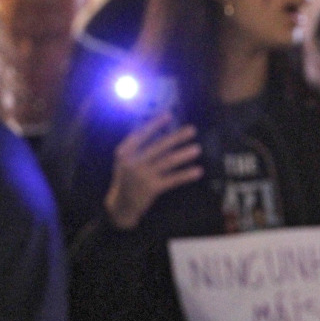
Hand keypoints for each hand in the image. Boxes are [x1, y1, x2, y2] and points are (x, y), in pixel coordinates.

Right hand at [104, 113, 201, 229]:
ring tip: (198, 149)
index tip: (169, 115)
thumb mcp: (125, 160)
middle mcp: (133, 162)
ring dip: (184, 154)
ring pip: (168, 162)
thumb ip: (138, 147)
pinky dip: (186, 175)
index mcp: (125, 152)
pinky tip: (198, 171)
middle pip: (159, 146)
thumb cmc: (127, 178)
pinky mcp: (152, 189)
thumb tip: (159, 129)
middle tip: (192, 130)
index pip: (141, 135)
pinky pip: (173, 179)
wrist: (121, 205)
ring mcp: (142, 176)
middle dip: (177, 137)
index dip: (155, 124)